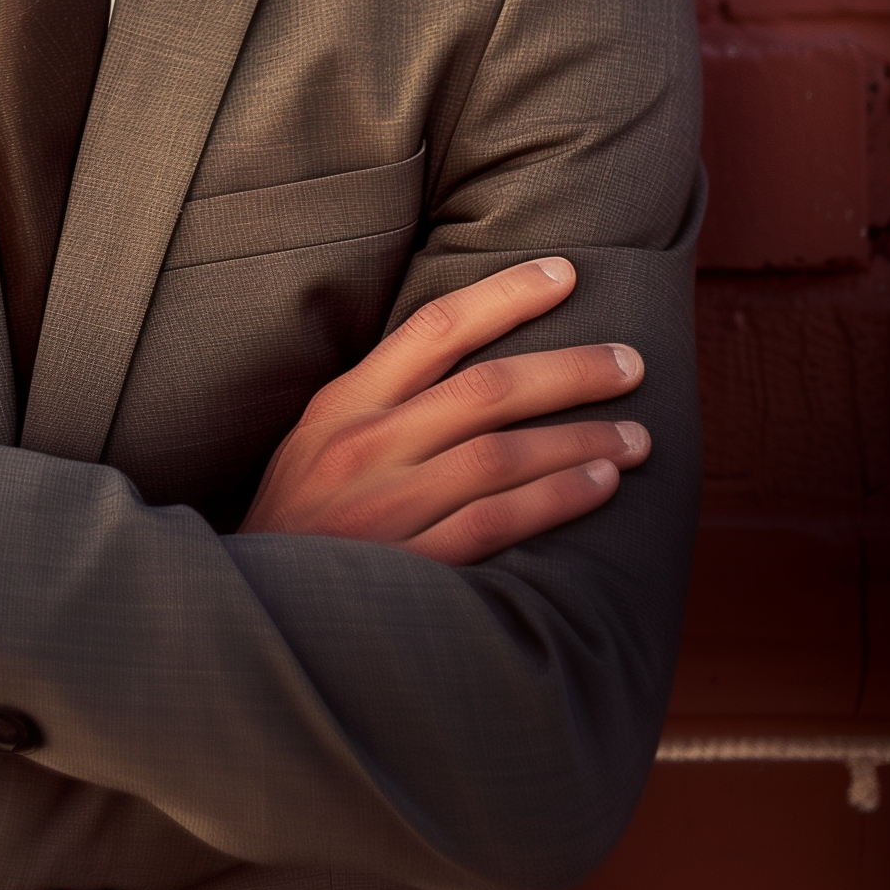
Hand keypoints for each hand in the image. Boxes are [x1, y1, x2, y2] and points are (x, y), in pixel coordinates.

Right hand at [241, 258, 647, 565]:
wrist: (253, 615)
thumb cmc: (297, 524)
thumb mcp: (314, 446)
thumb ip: (380, 404)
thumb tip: (470, 358)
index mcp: (342, 406)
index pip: (434, 329)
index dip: (505, 295)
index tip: (566, 273)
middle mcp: (363, 447)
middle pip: (486, 389)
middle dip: (571, 372)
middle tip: (630, 364)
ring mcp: (385, 507)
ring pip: (502, 455)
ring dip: (581, 441)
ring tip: (637, 436)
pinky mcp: (408, 564)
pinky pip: (497, 521)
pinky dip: (556, 499)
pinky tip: (600, 486)